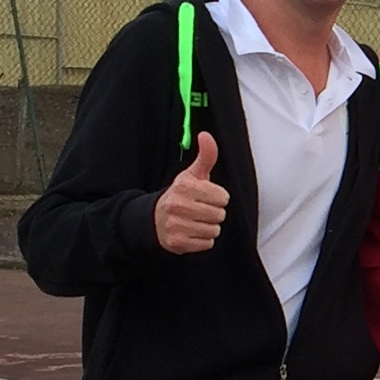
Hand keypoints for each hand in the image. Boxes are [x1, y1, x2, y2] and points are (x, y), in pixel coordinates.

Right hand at [152, 131, 225, 253]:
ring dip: (209, 227)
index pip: (223, 197)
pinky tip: (192, 231)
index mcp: (184, 186)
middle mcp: (178, 205)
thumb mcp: (192, 174)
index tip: (206, 197)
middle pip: (220, 215)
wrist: (156, 219)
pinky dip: (203, 240)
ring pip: (214, 230)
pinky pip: (207, 243)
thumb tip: (206, 135)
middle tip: (200, 210)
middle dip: (214, 213)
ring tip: (196, 221)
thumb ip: (205, 156)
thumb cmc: (180, 195)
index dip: (218, 197)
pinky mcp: (178, 243)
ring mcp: (177, 225)